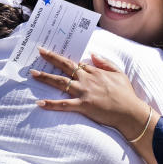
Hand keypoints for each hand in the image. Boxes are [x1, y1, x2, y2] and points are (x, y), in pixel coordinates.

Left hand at [30, 48, 154, 140]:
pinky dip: (51, 104)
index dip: (66, 60)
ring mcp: (84, 92)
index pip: (77, 64)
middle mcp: (87, 79)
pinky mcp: (83, 105)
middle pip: (65, 66)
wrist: (130, 111)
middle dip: (51, 58)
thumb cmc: (126, 94)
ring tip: (33, 73)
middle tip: (40, 51)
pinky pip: (63, 104)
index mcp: (95, 72)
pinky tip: (39, 103)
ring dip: (45, 77)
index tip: (56, 55)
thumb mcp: (119, 73)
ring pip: (60, 82)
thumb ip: (105, 63)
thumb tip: (93, 54)